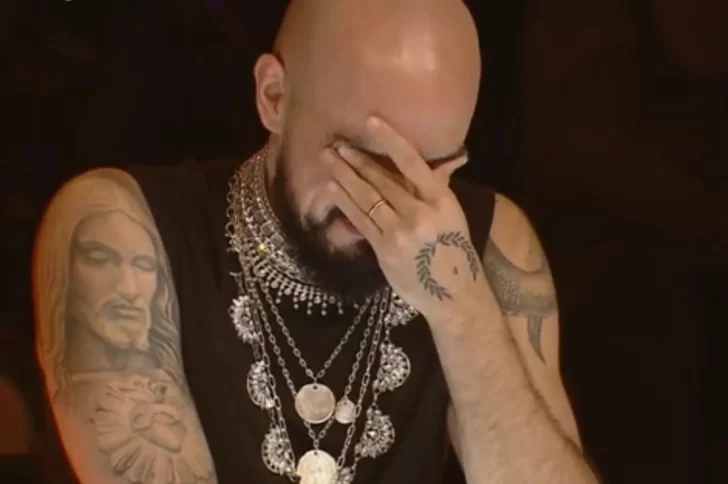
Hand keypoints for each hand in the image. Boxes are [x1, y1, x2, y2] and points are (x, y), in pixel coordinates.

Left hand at [326, 116, 488, 321]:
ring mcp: (400, 232)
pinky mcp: (384, 249)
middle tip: (336, 144)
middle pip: (381, 180)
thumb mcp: (451, 215)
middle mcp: (420, 213)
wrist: (454, 294)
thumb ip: (435, 188)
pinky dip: (345, 203)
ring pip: (367, 198)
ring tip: (329, 160)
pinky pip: (361, 220)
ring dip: (344, 177)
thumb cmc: (453, 249)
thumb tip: (432, 162)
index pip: (412, 161)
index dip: (390, 139)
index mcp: (441, 199)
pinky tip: (333, 189)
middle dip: (356, 160)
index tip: (371, 121)